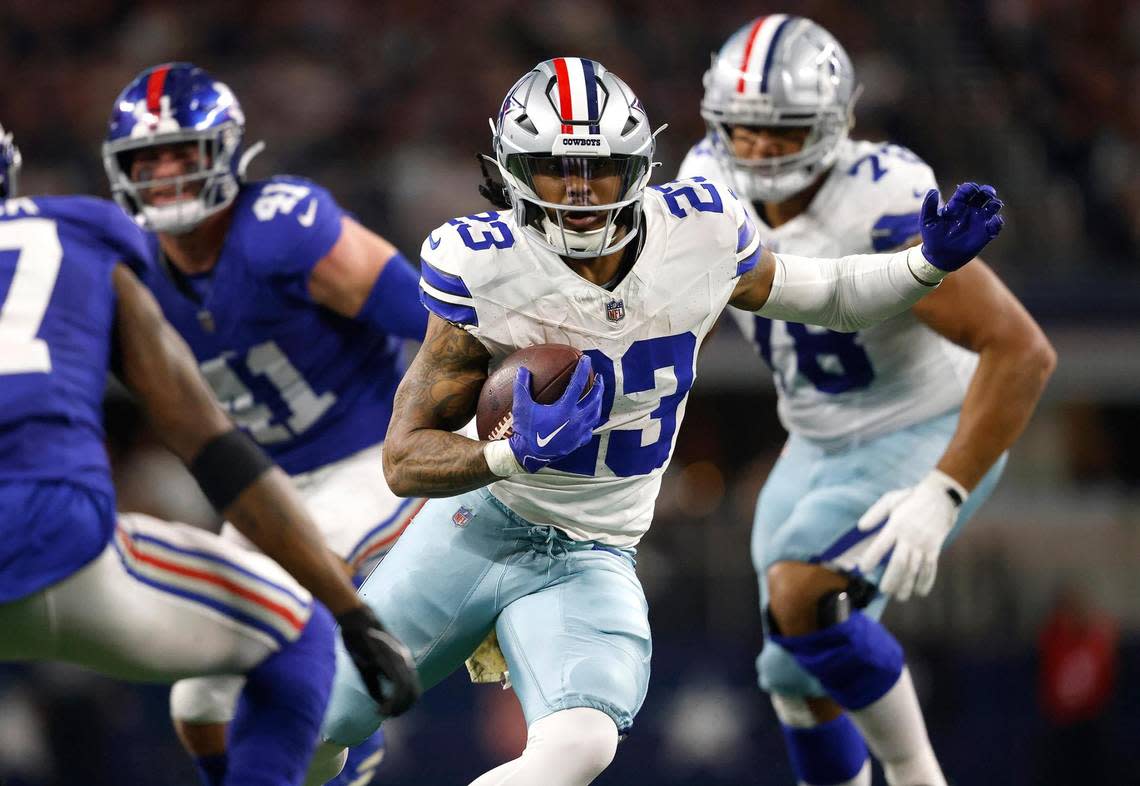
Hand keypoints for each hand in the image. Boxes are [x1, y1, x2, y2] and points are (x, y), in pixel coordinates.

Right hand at [337, 605, 420, 715]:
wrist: (356, 620)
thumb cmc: (359, 643)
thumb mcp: (367, 668)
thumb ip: (376, 685)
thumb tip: (383, 705)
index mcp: (403, 661)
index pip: (413, 689)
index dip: (404, 705)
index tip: (390, 713)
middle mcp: (406, 661)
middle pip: (414, 693)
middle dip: (402, 709)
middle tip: (387, 715)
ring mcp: (400, 660)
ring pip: (408, 691)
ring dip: (397, 707)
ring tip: (384, 714)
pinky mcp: (391, 660)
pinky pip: (399, 686)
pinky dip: (392, 702)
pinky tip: (380, 709)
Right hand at [508, 355, 603, 472]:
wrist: (529, 456)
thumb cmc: (525, 430)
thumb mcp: (521, 407)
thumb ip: (522, 387)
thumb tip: (522, 370)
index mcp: (564, 409)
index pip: (578, 384)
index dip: (583, 369)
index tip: (586, 359)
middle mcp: (576, 420)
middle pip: (594, 399)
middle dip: (599, 386)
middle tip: (599, 377)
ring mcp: (579, 432)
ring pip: (595, 414)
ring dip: (598, 402)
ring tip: (597, 395)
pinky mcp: (578, 442)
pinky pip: (590, 429)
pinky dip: (591, 421)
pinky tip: (589, 418)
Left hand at [854, 470, 967, 600]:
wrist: (941, 497)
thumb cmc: (910, 498)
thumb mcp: (890, 500)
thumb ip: (875, 514)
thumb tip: (860, 527)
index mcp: (896, 525)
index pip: (881, 544)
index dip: (872, 558)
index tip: (863, 569)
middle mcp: (910, 536)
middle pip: (900, 562)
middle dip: (891, 579)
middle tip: (884, 591)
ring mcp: (924, 544)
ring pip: (915, 568)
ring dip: (908, 584)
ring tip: (900, 597)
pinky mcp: (935, 548)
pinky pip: (931, 567)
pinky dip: (926, 581)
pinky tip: (920, 592)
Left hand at [918, 182, 1003, 271]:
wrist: (939, 256)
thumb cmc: (932, 237)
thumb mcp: (927, 221)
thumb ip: (929, 206)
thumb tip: (933, 191)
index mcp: (957, 204)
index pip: (967, 190)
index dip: (970, 188)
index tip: (969, 192)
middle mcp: (970, 210)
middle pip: (983, 194)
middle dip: (988, 191)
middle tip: (988, 193)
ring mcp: (979, 221)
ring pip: (993, 206)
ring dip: (995, 204)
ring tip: (991, 207)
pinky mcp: (985, 233)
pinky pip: (996, 225)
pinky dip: (998, 222)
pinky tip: (993, 222)